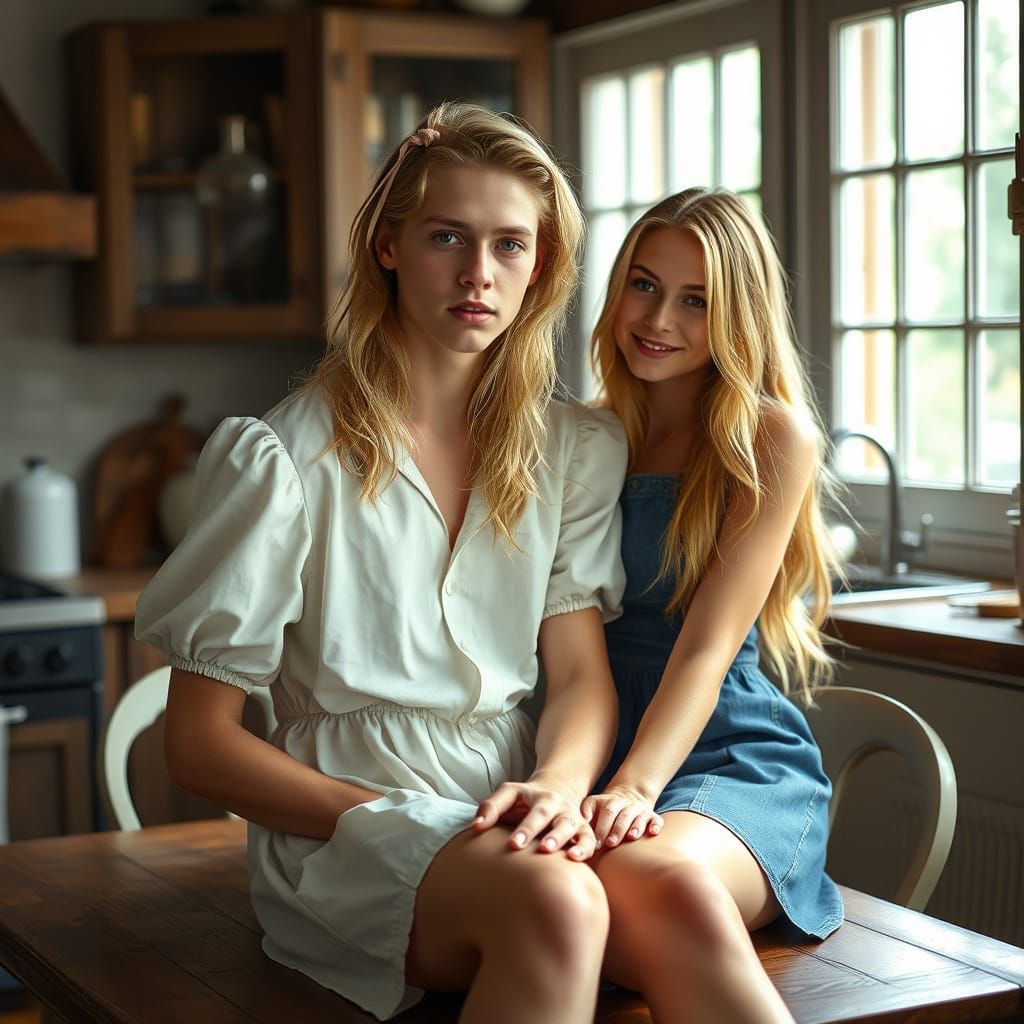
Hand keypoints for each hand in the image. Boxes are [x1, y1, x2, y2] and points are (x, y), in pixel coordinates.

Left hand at [472, 773, 596, 859]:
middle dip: (551, 837)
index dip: (525, 830)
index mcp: (543, 798)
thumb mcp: (509, 793)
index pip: (534, 814)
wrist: (558, 787)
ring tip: (568, 857)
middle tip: (542, 850)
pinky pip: (590, 841)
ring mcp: (574, 820)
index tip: (513, 845)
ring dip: (573, 844)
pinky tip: (577, 860)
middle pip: (558, 822)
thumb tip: (475, 827)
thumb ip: (491, 807)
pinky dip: (587, 850)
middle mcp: (561, 808)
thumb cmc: (526, 797)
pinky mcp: (584, 832)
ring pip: (577, 831)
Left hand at [582, 784, 663, 848]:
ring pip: (639, 817)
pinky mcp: (652, 816)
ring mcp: (640, 810)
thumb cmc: (605, 807)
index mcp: (610, 802)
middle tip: (610, 844)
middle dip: (617, 830)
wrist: (629, 793)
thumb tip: (580, 821)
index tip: (596, 843)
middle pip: (623, 816)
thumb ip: (585, 810)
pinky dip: (656, 825)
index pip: (607, 813)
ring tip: (631, 837)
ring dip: (635, 827)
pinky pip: (656, 819)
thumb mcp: (593, 803)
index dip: (602, 827)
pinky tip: (653, 832)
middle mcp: (627, 805)